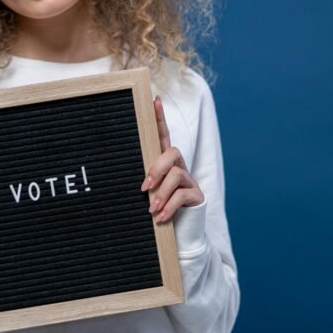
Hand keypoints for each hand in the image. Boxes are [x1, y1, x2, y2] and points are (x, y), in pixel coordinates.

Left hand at [140, 95, 203, 222]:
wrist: (178, 232)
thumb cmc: (156, 210)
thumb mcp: (147, 193)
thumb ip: (144, 182)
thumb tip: (135, 182)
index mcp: (164, 163)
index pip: (162, 136)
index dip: (159, 118)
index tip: (154, 99)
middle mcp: (178, 167)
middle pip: (171, 152)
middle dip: (156, 169)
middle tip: (144, 188)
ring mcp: (189, 180)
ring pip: (176, 175)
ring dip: (161, 194)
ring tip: (152, 210)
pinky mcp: (197, 194)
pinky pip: (182, 194)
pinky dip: (169, 207)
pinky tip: (161, 218)